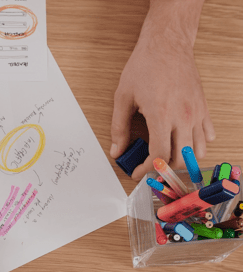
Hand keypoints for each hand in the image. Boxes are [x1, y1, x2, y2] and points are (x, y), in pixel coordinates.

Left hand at [110, 17, 214, 179]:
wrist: (167, 45)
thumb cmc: (144, 66)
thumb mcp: (123, 97)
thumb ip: (119, 127)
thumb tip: (117, 150)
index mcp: (161, 115)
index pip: (159, 156)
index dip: (147, 170)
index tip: (137, 172)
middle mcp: (183, 117)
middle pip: (180, 159)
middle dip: (163, 169)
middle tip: (149, 167)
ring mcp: (197, 113)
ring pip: (197, 151)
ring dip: (182, 159)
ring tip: (165, 156)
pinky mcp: (204, 108)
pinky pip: (207, 135)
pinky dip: (197, 145)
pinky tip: (182, 141)